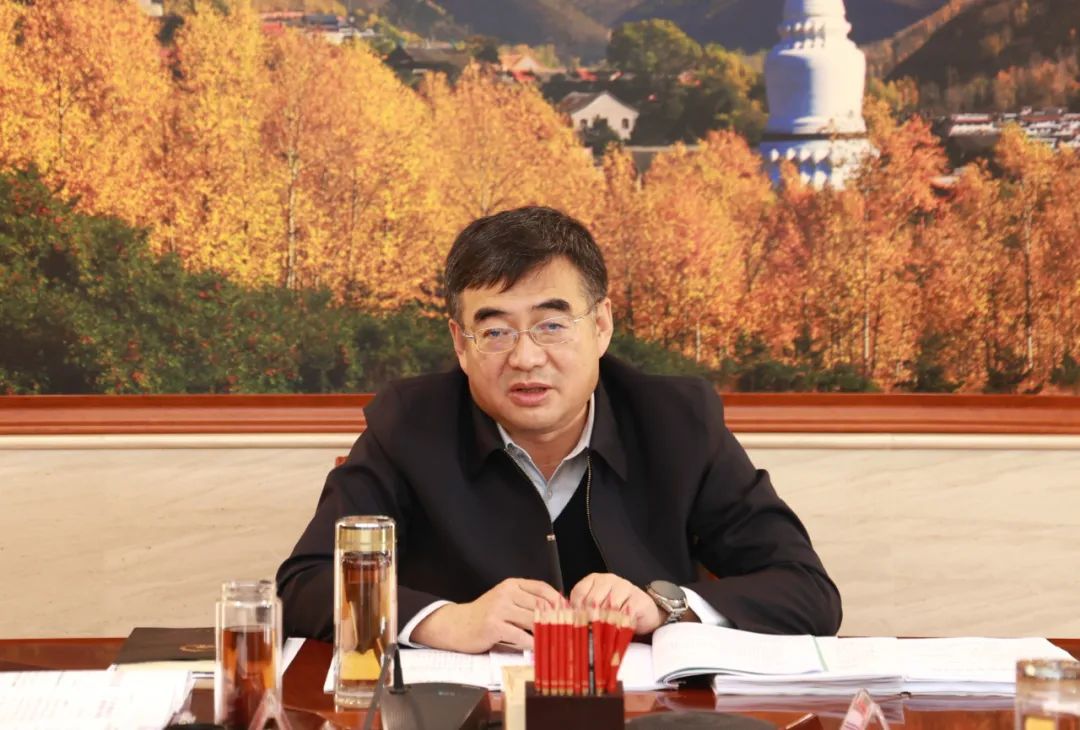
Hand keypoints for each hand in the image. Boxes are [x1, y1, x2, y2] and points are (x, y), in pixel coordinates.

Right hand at [410, 578, 562, 652]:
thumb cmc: (485, 615)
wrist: (457, 625)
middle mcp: (506, 593)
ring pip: (533, 620)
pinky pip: (521, 636)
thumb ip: (526, 601)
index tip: (570, 612)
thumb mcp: (505, 600)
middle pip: (540, 605)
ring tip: (556, 641)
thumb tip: (557, 609)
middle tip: (567, 631)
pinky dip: (532, 644)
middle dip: (556, 619)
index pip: (542, 588)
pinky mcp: (494, 626)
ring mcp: (499, 609)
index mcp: (511, 584)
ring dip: (546, 632)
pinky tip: (538, 649)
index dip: (559, 600)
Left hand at [569, 573, 663, 635]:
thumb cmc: (615, 612)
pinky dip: (620, 623)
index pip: (579, 592)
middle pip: (593, 599)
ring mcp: (625, 587)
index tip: (575, 623)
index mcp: (595, 580)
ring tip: (603, 632)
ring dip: (605, 621)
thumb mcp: (596, 609)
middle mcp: (609, 580)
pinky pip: (626, 613)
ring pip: (609, 606)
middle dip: (589, 618)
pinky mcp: (638, 599)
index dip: (575, 610)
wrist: (643, 613)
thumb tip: (567, 625)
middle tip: (588, 631)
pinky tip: (617, 628)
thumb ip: (583, 612)